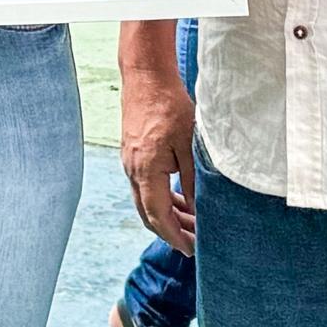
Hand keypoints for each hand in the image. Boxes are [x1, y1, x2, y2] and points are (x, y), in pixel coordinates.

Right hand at [121, 66, 200, 250]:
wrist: (145, 76)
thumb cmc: (169, 105)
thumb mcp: (189, 145)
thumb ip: (192, 181)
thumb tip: (197, 211)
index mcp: (146, 171)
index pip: (158, 216)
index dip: (174, 237)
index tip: (191, 251)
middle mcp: (132, 170)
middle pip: (148, 214)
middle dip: (171, 232)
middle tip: (195, 243)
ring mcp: (130, 163)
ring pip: (146, 201)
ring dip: (168, 215)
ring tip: (193, 224)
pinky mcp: (133, 154)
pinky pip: (145, 186)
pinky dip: (162, 198)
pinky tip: (181, 200)